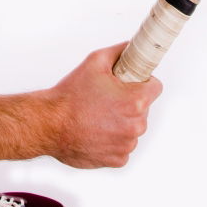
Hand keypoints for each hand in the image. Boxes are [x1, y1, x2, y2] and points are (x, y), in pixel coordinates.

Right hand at [48, 43, 161, 167]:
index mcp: (135, 101)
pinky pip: (123, 145)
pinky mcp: (117, 160)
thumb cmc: (70, 96)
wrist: (50, 124)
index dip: (143, 81)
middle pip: (143, 108)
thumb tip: (131, 47)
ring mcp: (127, 144)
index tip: (132, 82)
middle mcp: (135, 125)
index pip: (156, 87)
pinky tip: (96, 131)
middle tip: (107, 98)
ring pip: (133, 127)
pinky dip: (113, 139)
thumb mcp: (95, 61)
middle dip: (129, 102)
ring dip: (121, 122)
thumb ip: (120, 51)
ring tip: (98, 115)